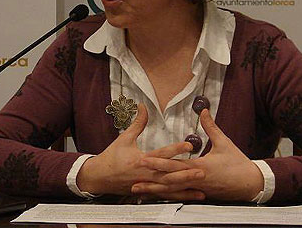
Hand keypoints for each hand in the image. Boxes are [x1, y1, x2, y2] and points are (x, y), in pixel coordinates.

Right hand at [76, 104, 200, 196]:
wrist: (99, 177)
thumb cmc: (112, 157)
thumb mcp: (124, 138)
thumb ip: (138, 123)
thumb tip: (143, 106)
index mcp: (140, 160)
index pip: (161, 154)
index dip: (175, 150)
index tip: (189, 146)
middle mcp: (146, 174)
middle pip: (168, 175)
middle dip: (185, 173)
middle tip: (202, 171)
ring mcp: (147, 185)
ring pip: (169, 188)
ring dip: (185, 188)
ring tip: (201, 186)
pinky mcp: (148, 192)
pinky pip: (166, 195)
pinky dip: (179, 196)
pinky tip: (191, 196)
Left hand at [132, 109, 263, 200]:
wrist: (251, 184)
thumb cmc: (238, 163)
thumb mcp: (224, 142)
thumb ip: (211, 127)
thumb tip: (203, 111)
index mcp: (201, 167)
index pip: (176, 165)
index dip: (159, 162)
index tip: (145, 159)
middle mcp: (196, 180)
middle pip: (170, 181)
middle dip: (151, 179)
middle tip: (134, 178)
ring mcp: (198, 190)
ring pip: (173, 191)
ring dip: (155, 191)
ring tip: (139, 190)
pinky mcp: (200, 195)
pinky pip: (180, 196)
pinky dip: (167, 196)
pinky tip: (157, 196)